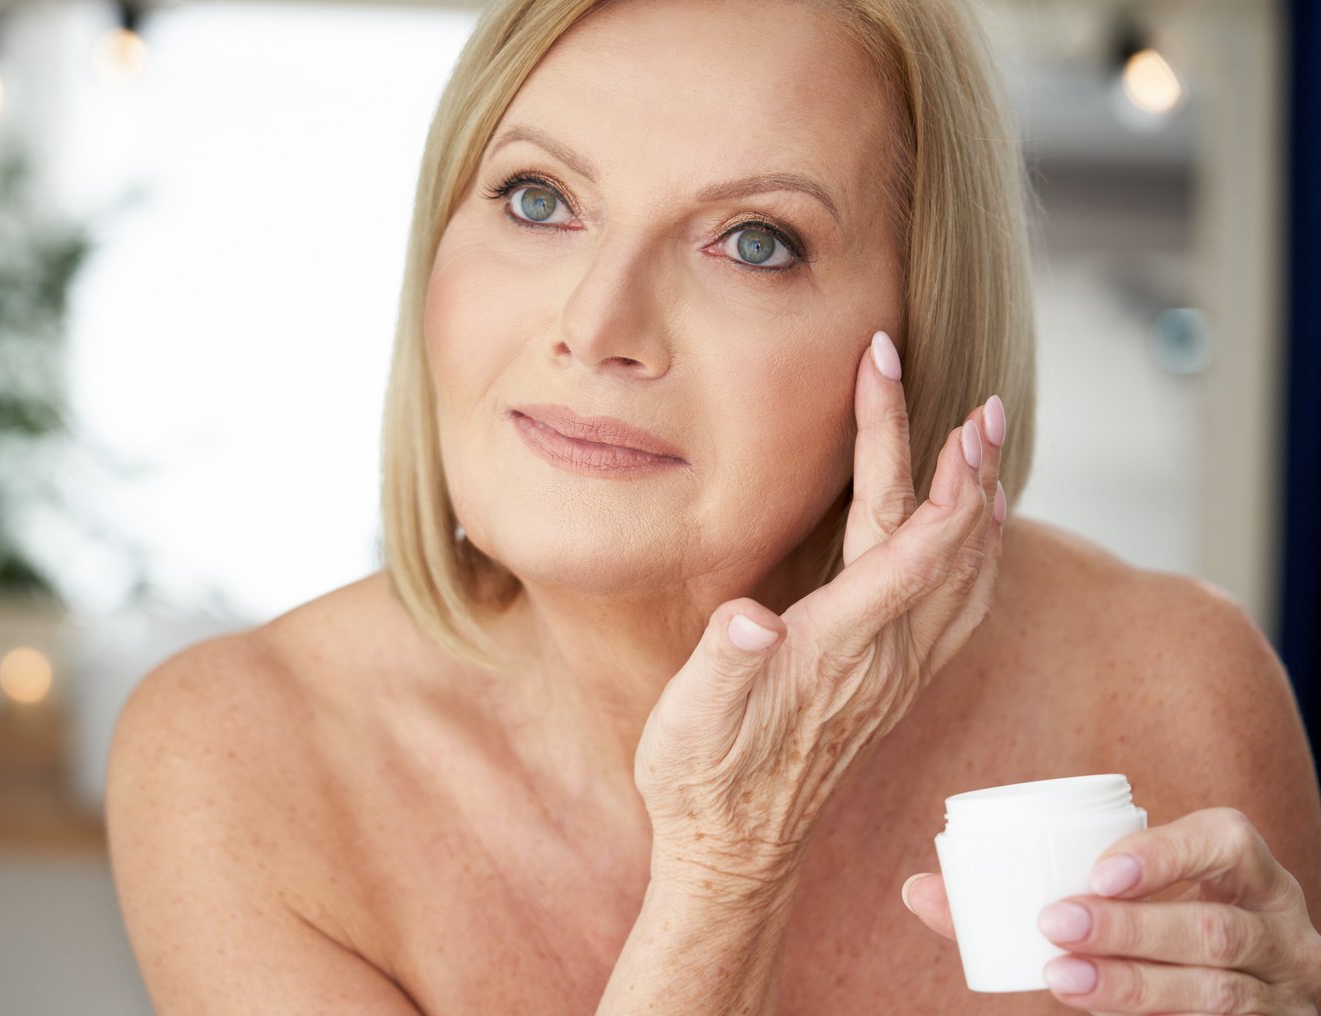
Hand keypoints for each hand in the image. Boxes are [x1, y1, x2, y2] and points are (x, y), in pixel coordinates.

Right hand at [635, 329, 1008, 902]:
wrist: (732, 854)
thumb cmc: (701, 780)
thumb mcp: (690, 720)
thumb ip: (724, 664)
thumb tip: (750, 620)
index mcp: (837, 647)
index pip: (899, 534)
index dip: (909, 451)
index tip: (900, 378)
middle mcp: (885, 659)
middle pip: (948, 544)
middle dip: (967, 465)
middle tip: (985, 402)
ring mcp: (897, 676)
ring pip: (966, 576)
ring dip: (982, 504)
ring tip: (989, 448)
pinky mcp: (892, 687)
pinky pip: (958, 609)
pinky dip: (976, 555)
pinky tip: (974, 535)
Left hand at [902, 807, 1320, 1012]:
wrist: (1255, 1004)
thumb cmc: (1161, 935)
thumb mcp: (1127, 903)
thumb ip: (1032, 892)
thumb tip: (916, 889)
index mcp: (1243, 875)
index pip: (1224, 842)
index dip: (1165, 853)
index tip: (1099, 871)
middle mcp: (1276, 929)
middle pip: (1210, 926)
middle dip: (1129, 927)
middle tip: (1054, 924)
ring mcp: (1280, 991)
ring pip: (1216, 991)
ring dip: (1134, 985)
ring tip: (1062, 978)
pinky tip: (1098, 1011)